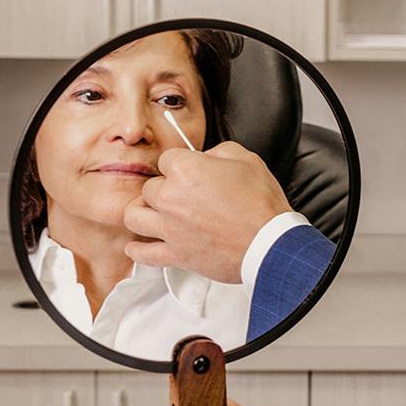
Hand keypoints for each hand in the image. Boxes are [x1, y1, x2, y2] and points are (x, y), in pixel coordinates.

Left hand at [123, 141, 291, 281]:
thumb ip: (219, 152)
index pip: (167, 159)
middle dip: (164, 188)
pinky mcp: (175, 254)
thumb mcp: (247, 160)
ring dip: (143, 212)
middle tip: (181, 194)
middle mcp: (170, 197)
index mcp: (186, 170)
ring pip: (134, 216)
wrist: (270, 243)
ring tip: (155, 214)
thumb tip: (207, 157)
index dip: (181, 163)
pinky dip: (138, 249)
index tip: (190, 171)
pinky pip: (142, 253)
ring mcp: (169, 228)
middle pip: (149, 187)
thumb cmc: (262, 204)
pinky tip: (142, 244)